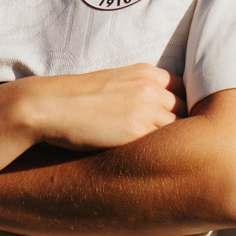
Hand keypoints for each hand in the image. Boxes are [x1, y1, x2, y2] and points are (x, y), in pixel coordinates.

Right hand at [16, 62, 186, 149]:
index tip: (177, 124)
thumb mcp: (115, 84)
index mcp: (147, 72)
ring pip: (179, 130)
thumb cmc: (77, 100)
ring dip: (172, 143)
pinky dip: (161, 153)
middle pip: (186, 110)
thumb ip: (140, 92)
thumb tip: (158, 115)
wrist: (49, 106)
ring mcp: (146, 108)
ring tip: (167, 159)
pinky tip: (153, 162)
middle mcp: (151, 87)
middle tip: (177, 146)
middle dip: (182, 127)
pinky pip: (163, 144)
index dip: (182, 109)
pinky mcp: (136, 131)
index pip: (185, 90)